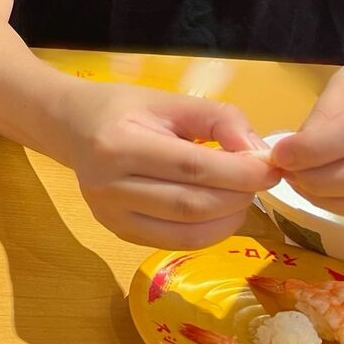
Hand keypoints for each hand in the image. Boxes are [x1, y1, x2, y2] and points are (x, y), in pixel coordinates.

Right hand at [63, 82, 280, 248]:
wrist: (72, 127)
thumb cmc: (123, 109)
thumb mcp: (169, 101)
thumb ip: (217, 119)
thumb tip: (257, 152)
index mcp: (118, 144)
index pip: (191, 167)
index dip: (238, 171)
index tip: (270, 166)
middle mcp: (108, 185)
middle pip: (191, 204)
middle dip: (239, 196)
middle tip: (261, 181)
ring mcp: (110, 215)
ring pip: (187, 231)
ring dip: (229, 218)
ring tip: (242, 196)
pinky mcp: (118, 232)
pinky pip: (175, 243)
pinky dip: (209, 232)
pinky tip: (220, 213)